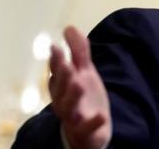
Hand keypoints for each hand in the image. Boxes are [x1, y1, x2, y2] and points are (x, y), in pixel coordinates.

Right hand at [49, 26, 111, 148]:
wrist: (88, 132)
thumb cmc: (82, 97)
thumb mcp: (84, 72)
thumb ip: (78, 51)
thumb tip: (68, 27)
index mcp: (62, 86)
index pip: (56, 72)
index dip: (56, 61)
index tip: (55, 47)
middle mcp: (64, 101)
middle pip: (60, 89)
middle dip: (62, 76)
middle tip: (66, 64)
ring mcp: (73, 117)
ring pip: (69, 108)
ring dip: (73, 96)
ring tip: (79, 83)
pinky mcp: (85, 132)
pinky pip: (87, 129)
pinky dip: (93, 123)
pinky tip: (102, 116)